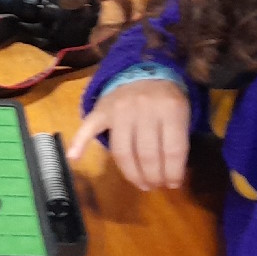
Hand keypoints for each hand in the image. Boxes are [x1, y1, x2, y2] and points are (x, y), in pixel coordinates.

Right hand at [67, 79, 189, 191]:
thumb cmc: (165, 97)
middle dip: (153, 176)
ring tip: (141, 184)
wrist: (142, 69)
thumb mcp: (182, 112)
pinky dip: (79, 143)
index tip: (173, 184)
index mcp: (170, 108)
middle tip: (155, 185)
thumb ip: (178, 138)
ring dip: (132, 174)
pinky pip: (88, 128)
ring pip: (122, 151)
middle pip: (147, 154)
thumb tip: (172, 175)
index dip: (173, 172)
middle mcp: (144, 108)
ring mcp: (119, 109)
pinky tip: (74, 158)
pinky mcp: (101, 110)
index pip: (172, 149)